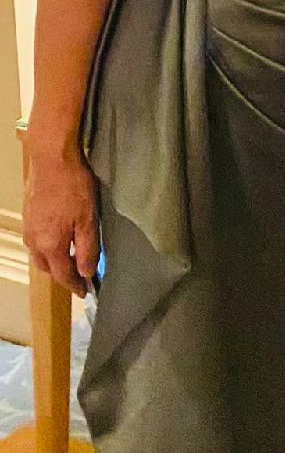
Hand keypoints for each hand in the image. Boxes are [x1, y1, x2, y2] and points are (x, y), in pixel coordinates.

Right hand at [24, 140, 98, 297]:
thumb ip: (87, 248)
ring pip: (39, 256)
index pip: (63, 275)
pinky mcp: (28, 217)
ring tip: (70, 258)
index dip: (75, 286)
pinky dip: (47, 249)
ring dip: (53, 262)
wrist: (51, 159)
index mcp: (50, 245)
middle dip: (62, 275)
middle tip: (79, 276)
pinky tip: (58, 239)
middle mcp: (34, 242)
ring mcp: (28, 229)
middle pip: (48, 268)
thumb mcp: (88, 219)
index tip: (85, 292)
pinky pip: (36, 243)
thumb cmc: (74, 187)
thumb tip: (86, 273)